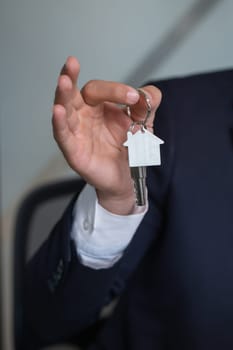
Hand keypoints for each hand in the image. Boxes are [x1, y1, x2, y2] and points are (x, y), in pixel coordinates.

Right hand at [52, 57, 161, 213]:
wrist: (127, 177)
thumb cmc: (128, 149)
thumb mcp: (142, 124)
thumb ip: (147, 106)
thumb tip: (150, 93)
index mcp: (98, 107)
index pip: (100, 90)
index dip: (115, 90)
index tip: (134, 97)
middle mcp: (83, 117)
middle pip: (74, 94)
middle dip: (71, 76)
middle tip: (72, 62)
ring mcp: (76, 133)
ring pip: (64, 111)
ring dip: (62, 95)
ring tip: (64, 81)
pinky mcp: (73, 151)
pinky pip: (63, 136)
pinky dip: (59, 124)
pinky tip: (58, 111)